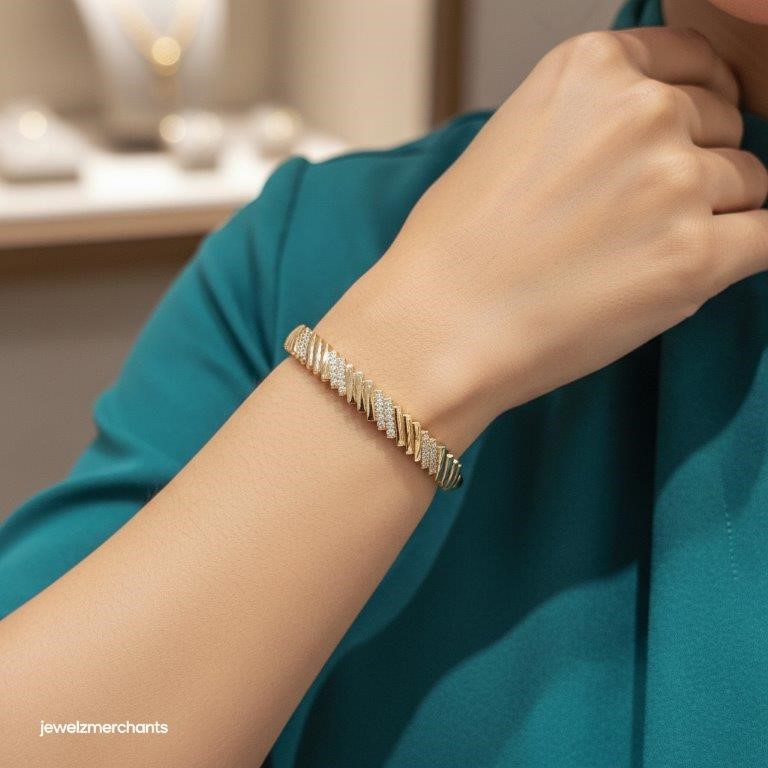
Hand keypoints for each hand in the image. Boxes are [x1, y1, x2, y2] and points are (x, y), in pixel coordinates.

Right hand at [317, 27, 767, 453]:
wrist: (436, 325)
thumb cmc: (454, 247)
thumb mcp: (513, 138)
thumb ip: (589, 119)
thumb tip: (650, 133)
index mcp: (591, 67)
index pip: (692, 64)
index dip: (690, 110)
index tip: (677, 144)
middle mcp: (642, 109)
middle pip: (724, 124)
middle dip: (695, 166)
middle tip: (635, 220)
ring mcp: (674, 182)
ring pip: (750, 183)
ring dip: (713, 216)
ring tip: (639, 258)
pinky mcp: (695, 256)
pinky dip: (741, 254)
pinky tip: (693, 271)